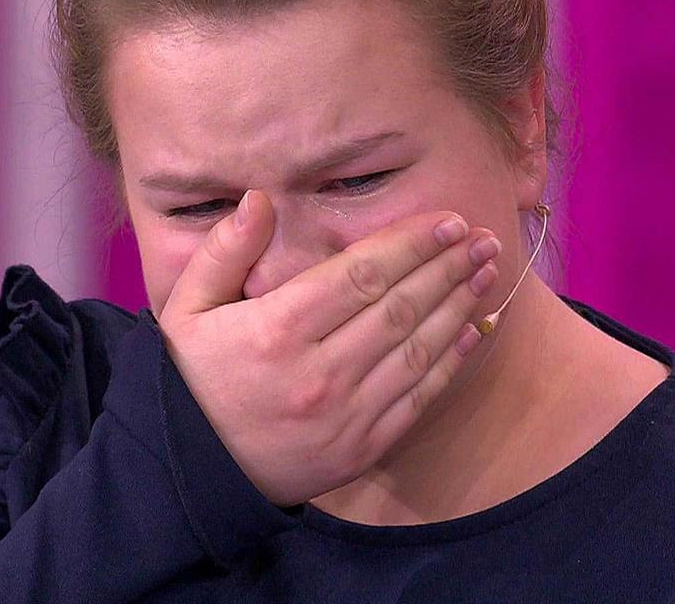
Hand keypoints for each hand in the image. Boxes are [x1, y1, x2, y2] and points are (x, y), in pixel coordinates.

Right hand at [156, 190, 501, 506]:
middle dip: (449, 266)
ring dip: (460, 306)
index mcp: (278, 329)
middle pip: (401, 307)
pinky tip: (473, 330)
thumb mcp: (186, 308)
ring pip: (418, 349)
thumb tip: (260, 199)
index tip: (449, 220)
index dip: (413, 243)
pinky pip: (417, 398)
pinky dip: (450, 362)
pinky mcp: (361, 448)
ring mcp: (345, 414)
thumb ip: (225, 251)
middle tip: (484, 239)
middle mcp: (319, 371)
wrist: (190, 474)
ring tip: (487, 273)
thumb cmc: (191, 380)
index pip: (363, 273)